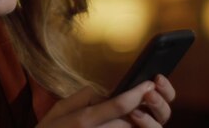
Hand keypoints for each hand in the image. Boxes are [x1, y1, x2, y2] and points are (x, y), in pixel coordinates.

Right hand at [37, 75, 175, 127]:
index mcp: (83, 120)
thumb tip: (104, 94)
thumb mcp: (58, 110)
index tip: (150, 84)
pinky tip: (120, 126)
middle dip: (142, 113)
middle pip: (130, 122)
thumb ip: (82, 98)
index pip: (119, 105)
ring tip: (137, 117)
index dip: (138, 94)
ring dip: (136, 125)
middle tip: (147, 105)